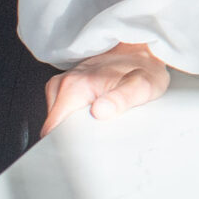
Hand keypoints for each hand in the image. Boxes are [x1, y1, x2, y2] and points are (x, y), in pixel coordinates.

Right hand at [42, 42, 170, 135]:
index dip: (68, 144)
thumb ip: (121, 99)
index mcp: (76, 86)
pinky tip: (94, 115)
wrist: (143, 49)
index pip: (53, 129)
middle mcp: (64, 83)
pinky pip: (63, 111)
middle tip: (99, 134)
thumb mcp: (142, 86)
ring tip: (99, 122)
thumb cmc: (144, 69)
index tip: (85, 149)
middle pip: (55, 127)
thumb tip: (100, 111)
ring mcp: (63, 83)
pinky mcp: (67, 85)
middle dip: (73, 138)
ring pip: (58, 121)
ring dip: (75, 128)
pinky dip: (75, 119)